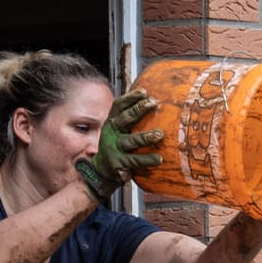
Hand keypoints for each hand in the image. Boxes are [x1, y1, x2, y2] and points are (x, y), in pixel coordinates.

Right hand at [75, 88, 163, 204]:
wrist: (101, 170)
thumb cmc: (116, 146)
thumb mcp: (117, 130)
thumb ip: (130, 120)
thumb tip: (152, 103)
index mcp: (111, 123)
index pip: (118, 106)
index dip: (130, 98)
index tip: (144, 92)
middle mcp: (111, 134)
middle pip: (124, 120)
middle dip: (138, 110)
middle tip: (153, 104)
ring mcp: (114, 149)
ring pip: (130, 141)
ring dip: (145, 137)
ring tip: (160, 134)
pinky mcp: (119, 164)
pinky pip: (134, 161)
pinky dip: (146, 160)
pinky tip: (158, 158)